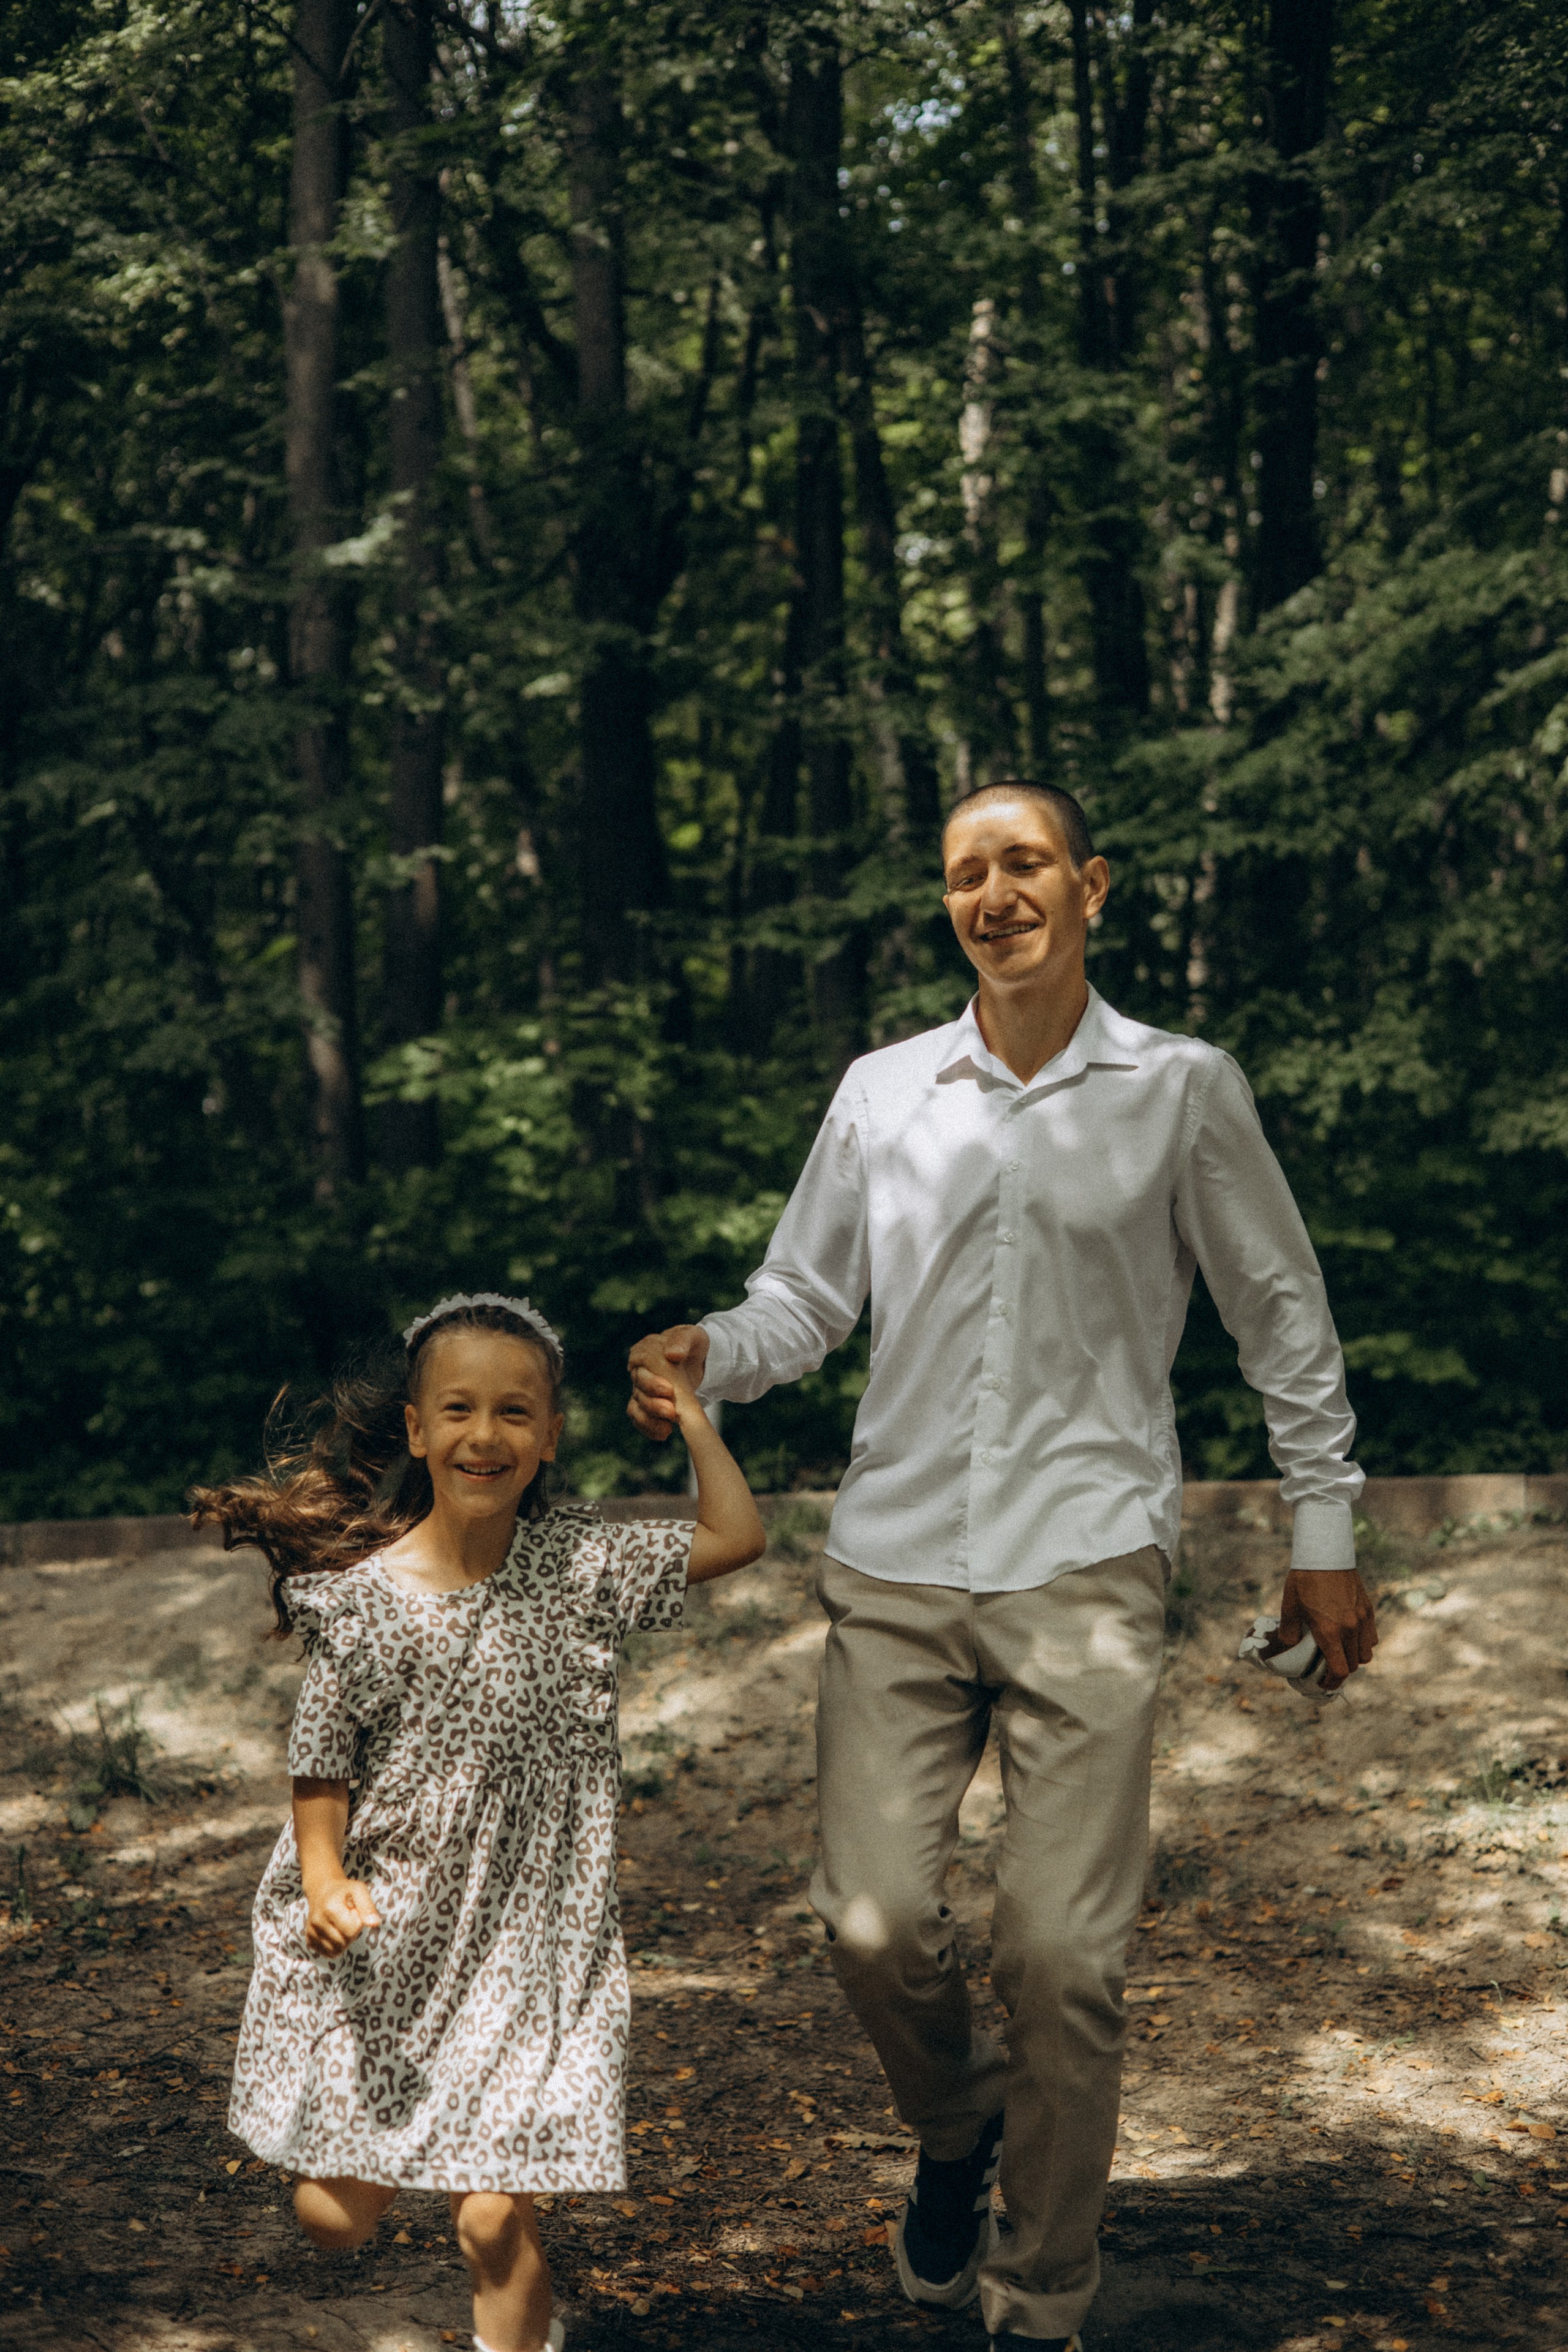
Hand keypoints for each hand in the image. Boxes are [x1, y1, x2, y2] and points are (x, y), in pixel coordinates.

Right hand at [304, 1876, 380, 1955]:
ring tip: (341, 1924)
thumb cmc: (344, 1891)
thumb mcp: (358, 1890)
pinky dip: (335, 1945)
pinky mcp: (309, 1940)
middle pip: (343, 1942)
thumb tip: (375, 1923)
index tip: (353, 1910)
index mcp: (329, 1908)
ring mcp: (311, 1932)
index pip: (351, 1930)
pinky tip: (334, 1930)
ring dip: (344, 1940)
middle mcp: (317, 1922)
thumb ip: (368, 1906)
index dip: (357, 1921)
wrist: (322, 1890)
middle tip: (347, 1917)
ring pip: (336, 1951)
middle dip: (351, 1932)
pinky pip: (329, 1953)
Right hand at [627, 1325, 709, 1438]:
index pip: (639, 1365)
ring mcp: (641, 1389)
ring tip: (669, 1427)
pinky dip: (649, 1428)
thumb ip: (682, 1341)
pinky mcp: (647, 1405)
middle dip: (653, 1403)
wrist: (700, 1361)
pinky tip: (664, 1434)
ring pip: (637, 1407)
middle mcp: (639, 1371)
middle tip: (672, 1411)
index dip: (651, 1380)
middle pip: (638, 1389)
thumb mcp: (693, 1336)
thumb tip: (671, 1354)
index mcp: (646, 1350)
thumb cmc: (694, 1345)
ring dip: (651, 1419)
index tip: (669, 1389)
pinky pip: (640, 1419)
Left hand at [1275, 1568, 1377, 1692]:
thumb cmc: (1304, 1580)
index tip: (1322, 1683)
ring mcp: (1362, 1619)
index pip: (1339, 1670)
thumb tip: (1288, 1648)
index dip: (1331, 1682)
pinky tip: (1350, 1637)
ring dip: (1353, 1658)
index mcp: (1330, 1631)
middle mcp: (1350, 1628)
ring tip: (1339, 1652)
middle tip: (1327, 1667)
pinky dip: (1363, 1643)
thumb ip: (1289, 1633)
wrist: (1325, 1553)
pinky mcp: (1369, 1609)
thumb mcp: (1289, 1607)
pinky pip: (1371, 1637)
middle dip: (1340, 1670)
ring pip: (1365, 1654)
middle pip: (1353, 1665)